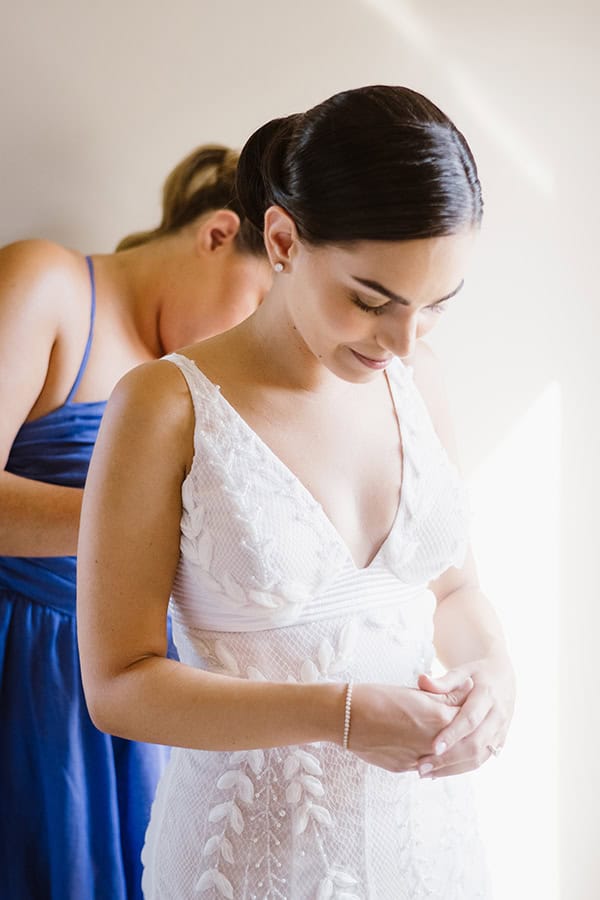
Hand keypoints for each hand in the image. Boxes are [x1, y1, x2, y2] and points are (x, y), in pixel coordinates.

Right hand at [348, 678, 472, 772]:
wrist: (346, 717)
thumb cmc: (379, 696)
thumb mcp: (416, 692)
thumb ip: (447, 695)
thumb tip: (470, 687)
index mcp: (440, 718)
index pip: (469, 717)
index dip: (471, 710)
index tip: (470, 703)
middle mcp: (434, 743)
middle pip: (462, 743)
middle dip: (465, 734)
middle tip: (461, 723)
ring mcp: (419, 759)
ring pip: (445, 759)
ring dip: (449, 750)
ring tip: (442, 735)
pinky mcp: (404, 769)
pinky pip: (426, 765)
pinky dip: (430, 758)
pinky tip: (426, 748)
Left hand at [415, 652, 515, 778]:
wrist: (503, 678)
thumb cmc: (477, 674)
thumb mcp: (462, 671)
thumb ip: (442, 681)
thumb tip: (422, 681)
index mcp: (488, 695)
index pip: (471, 719)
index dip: (453, 734)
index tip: (434, 748)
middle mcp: (498, 716)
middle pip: (476, 743)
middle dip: (449, 758)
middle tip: (422, 766)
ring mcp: (500, 731)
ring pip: (479, 756)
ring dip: (453, 768)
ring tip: (427, 773)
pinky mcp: (499, 742)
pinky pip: (481, 759)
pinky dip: (461, 767)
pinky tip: (440, 771)